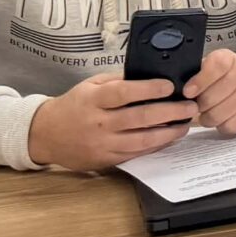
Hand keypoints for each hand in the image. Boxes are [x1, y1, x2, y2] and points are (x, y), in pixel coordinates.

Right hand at [26, 71, 197, 171]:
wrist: (45, 134)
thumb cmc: (74, 105)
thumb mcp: (91, 86)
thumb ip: (118, 82)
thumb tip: (151, 76)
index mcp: (93, 100)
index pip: (124, 94)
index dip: (149, 89)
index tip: (170, 86)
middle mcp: (98, 123)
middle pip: (139, 118)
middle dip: (170, 112)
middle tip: (190, 106)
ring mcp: (102, 144)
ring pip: (141, 140)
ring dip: (168, 133)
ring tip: (185, 124)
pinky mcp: (106, 160)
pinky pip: (136, 154)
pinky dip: (156, 146)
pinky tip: (169, 138)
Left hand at [182, 48, 235, 135]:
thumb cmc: (228, 76)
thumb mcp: (213, 67)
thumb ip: (196, 75)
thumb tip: (175, 91)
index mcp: (228, 59)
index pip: (214, 67)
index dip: (199, 82)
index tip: (187, 92)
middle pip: (210, 98)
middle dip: (198, 106)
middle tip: (198, 105)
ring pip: (217, 115)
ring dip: (208, 118)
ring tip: (209, 112)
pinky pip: (230, 126)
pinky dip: (222, 126)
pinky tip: (224, 117)